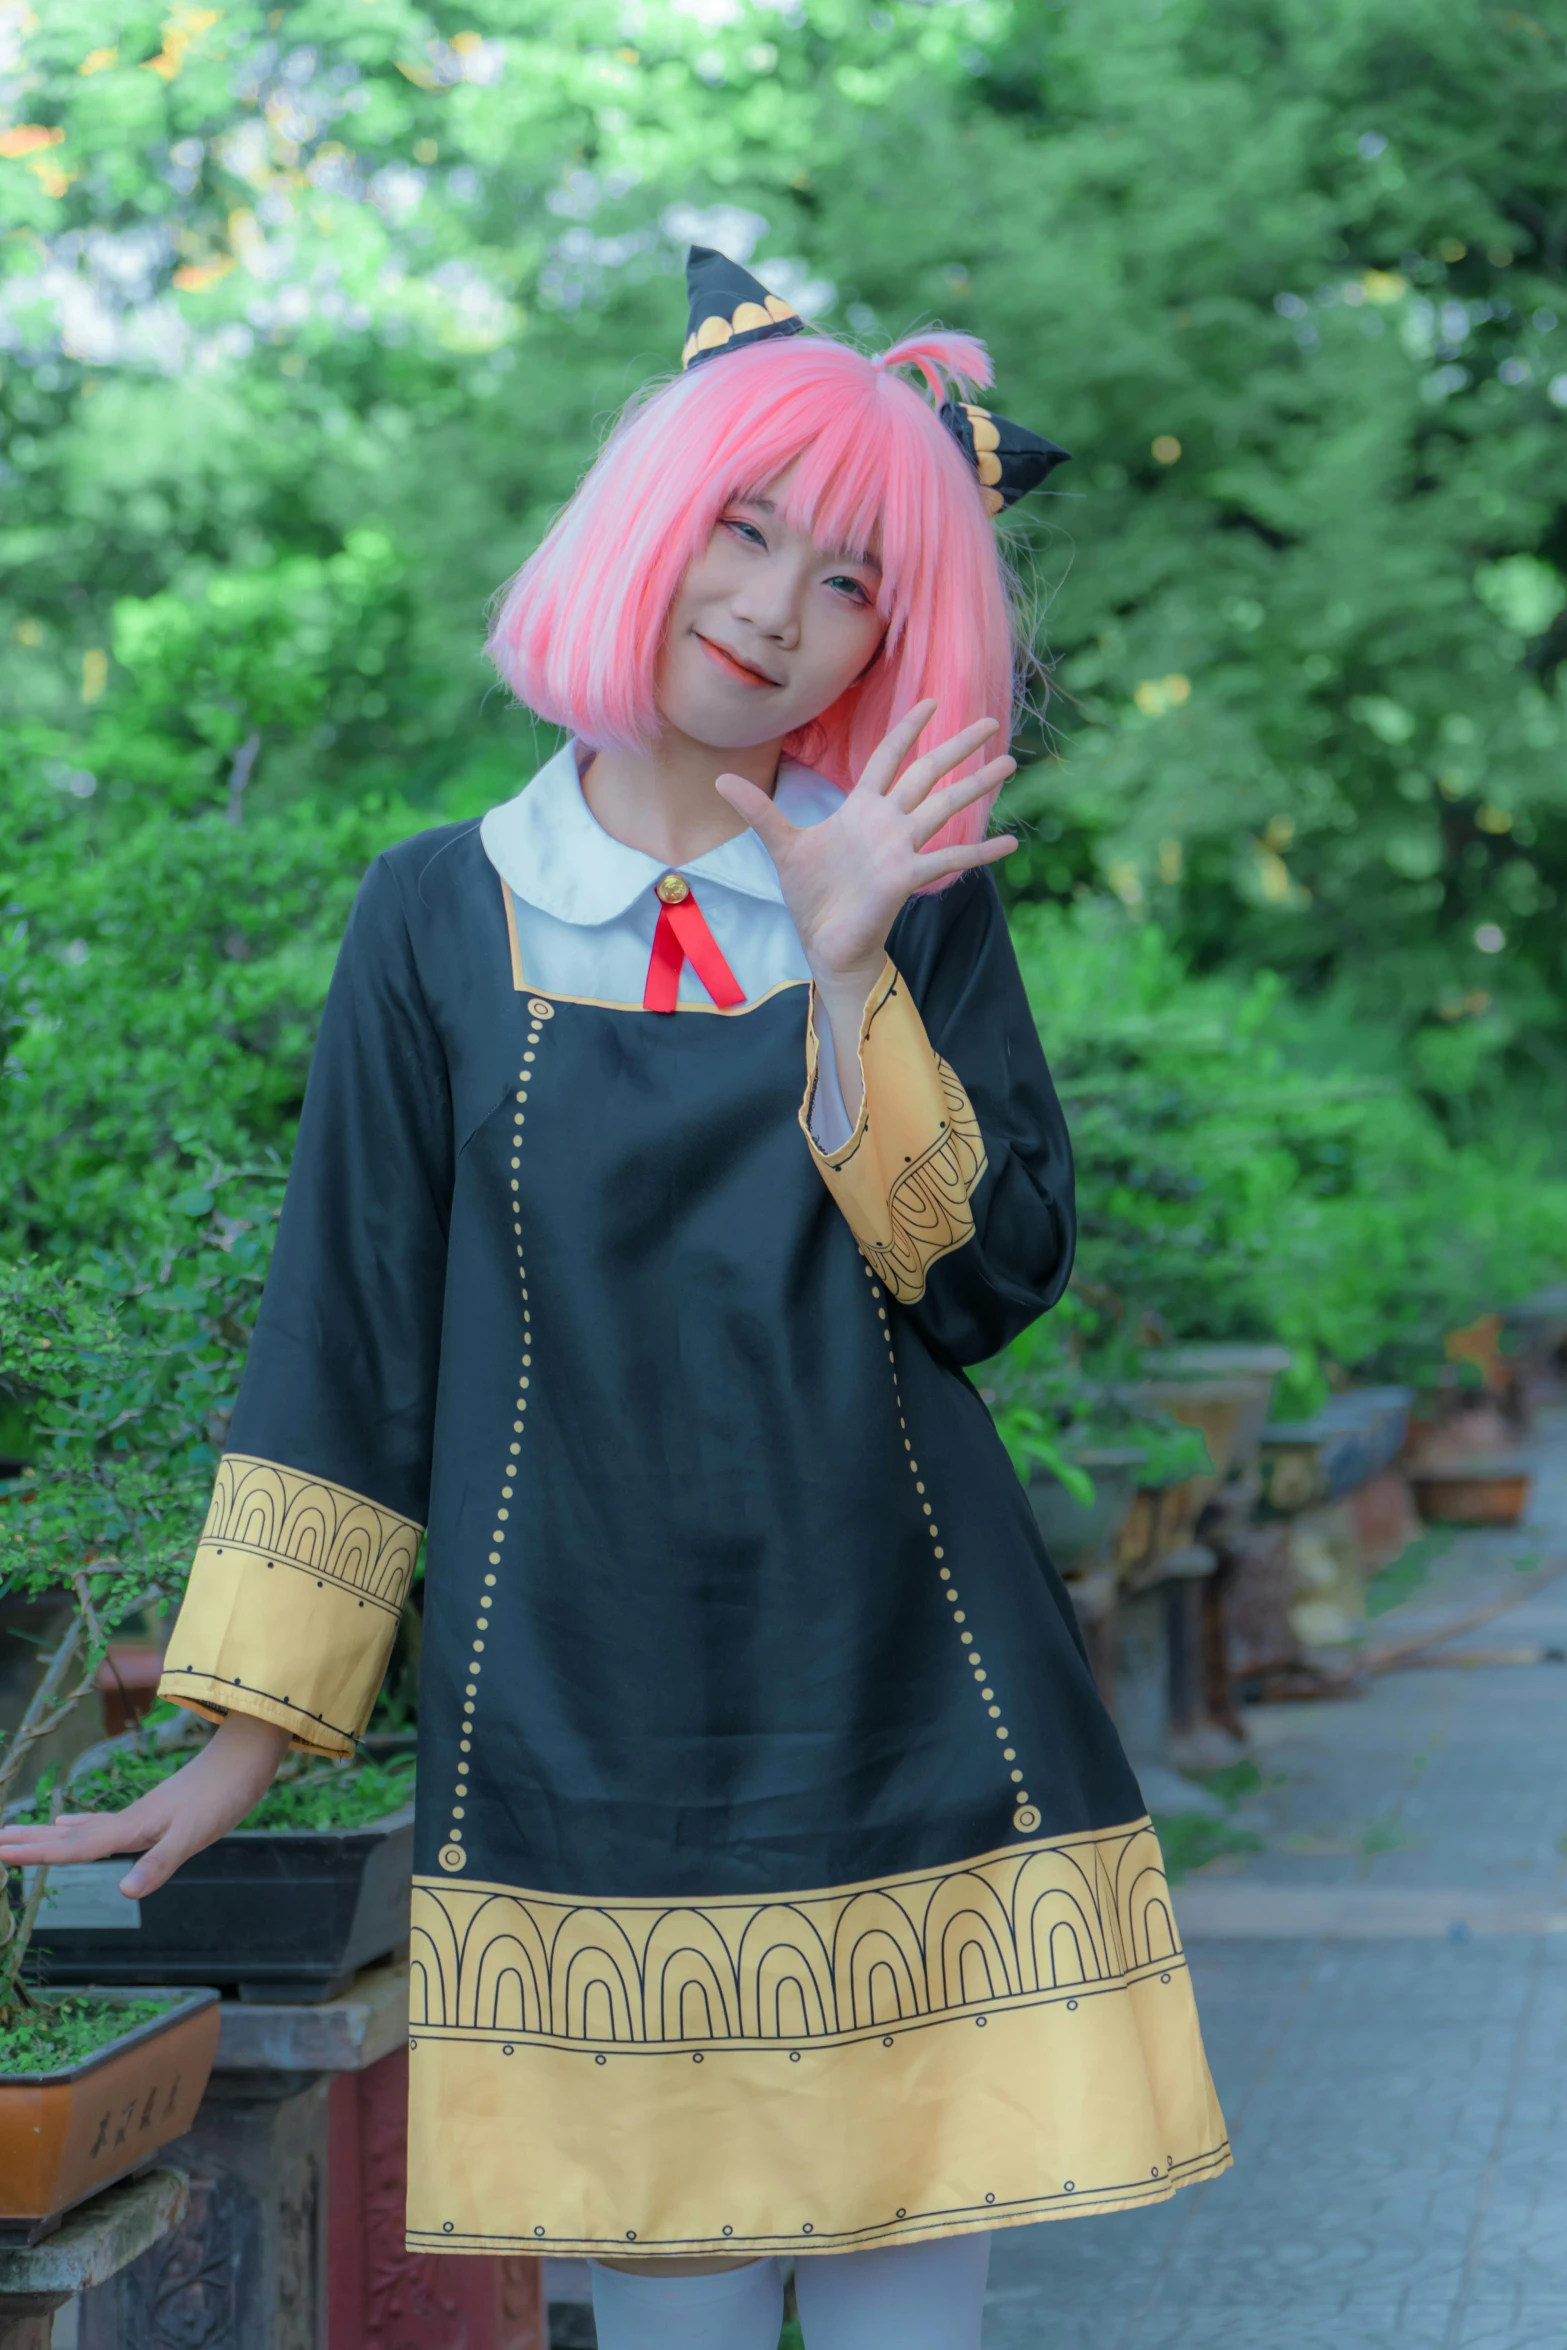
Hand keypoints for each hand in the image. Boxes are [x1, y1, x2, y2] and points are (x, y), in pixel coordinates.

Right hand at [0, 1711, 291, 1897]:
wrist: (244, 1757)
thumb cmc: (222, 1795)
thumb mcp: (194, 1835)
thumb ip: (160, 1863)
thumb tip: (124, 1892)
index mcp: (131, 1828)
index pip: (74, 1847)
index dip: (36, 1854)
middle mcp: (128, 1820)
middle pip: (68, 1836)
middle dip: (29, 1842)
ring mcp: (139, 1814)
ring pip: (82, 1829)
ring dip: (48, 1835)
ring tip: (17, 1836)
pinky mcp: (153, 1811)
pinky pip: (103, 1823)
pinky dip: (80, 1826)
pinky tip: (71, 1823)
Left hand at [714, 698, 1016, 998]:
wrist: (824, 942)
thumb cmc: (811, 896)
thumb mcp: (781, 845)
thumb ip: (759, 810)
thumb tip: (719, 779)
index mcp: (861, 809)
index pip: (888, 757)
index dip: (908, 728)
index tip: (931, 700)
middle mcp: (888, 823)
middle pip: (928, 773)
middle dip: (958, 746)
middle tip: (992, 721)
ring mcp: (901, 848)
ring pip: (944, 807)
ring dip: (977, 786)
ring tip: (1011, 763)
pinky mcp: (906, 876)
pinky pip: (948, 860)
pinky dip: (980, 852)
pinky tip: (1010, 844)